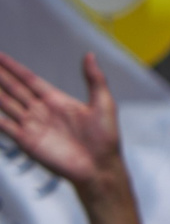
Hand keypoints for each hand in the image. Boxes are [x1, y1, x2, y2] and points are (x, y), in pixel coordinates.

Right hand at [0, 50, 120, 192]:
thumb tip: (90, 54)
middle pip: (13, 88)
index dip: (13, 67)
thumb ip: (95, 79)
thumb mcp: (103, 104)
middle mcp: (41, 111)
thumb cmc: (106, 138)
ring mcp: (32, 126)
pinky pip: (4, 125)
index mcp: (56, 100)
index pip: (28, 79)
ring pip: (5, 103)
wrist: (99, 168)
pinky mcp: (27, 141)